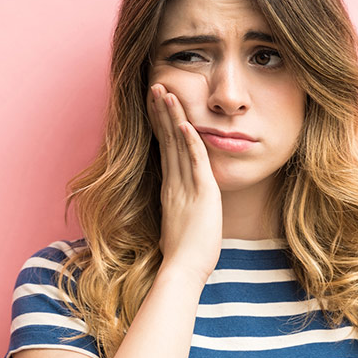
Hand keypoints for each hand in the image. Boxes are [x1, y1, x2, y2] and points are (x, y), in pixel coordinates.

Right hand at [148, 82, 222, 284]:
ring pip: (177, 144)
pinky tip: (187, 123)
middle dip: (161, 111)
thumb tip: (183, 204)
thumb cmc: (184, 254)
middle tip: (155, 86)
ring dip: (172, 116)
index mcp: (171, 188)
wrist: (182, 270)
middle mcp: (174, 183)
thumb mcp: (181, 223)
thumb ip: (182, 207)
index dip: (160, 125)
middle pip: (166, 139)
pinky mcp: (201, 194)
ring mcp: (185, 187)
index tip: (156, 105)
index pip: (164, 149)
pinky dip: (191, 141)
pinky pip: (195, 162)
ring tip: (165, 92)